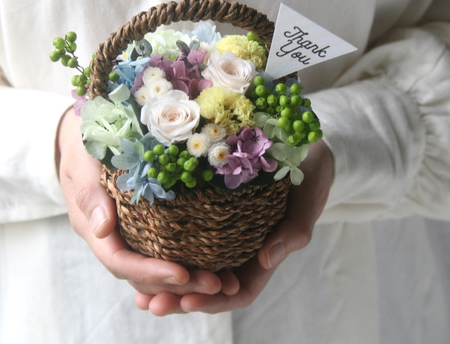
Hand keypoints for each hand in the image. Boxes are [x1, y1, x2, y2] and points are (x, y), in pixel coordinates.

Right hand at [56, 107, 238, 313]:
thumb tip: (103, 229)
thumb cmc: (81, 144)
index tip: (182, 274)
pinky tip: (211, 265)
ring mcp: (125, 232)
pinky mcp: (141, 223)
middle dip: (175, 284)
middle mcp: (110, 236)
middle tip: (213, 285)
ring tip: (219, 282)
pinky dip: (183, 261)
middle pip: (140, 273)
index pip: (120, 261)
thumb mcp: (82, 162)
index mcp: (93, 226)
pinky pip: (160, 250)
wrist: (81, 134)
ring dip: (184, 279)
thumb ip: (90, 194)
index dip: (149, 272)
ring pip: (152, 267)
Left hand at [134, 139, 333, 313]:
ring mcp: (222, 233)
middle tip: (150, 303)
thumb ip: (293, 231)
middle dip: (180, 298)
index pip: (238, 292)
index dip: (214, 302)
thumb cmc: (310, 174)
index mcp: (263, 255)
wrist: (303, 146)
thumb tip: (266, 259)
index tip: (188, 300)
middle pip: (209, 287)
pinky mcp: (208, 212)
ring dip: (167, 282)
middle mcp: (239, 250)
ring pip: (193, 267)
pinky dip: (165, 248)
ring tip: (138, 294)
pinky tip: (139, 249)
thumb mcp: (308, 199)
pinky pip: (185, 236)